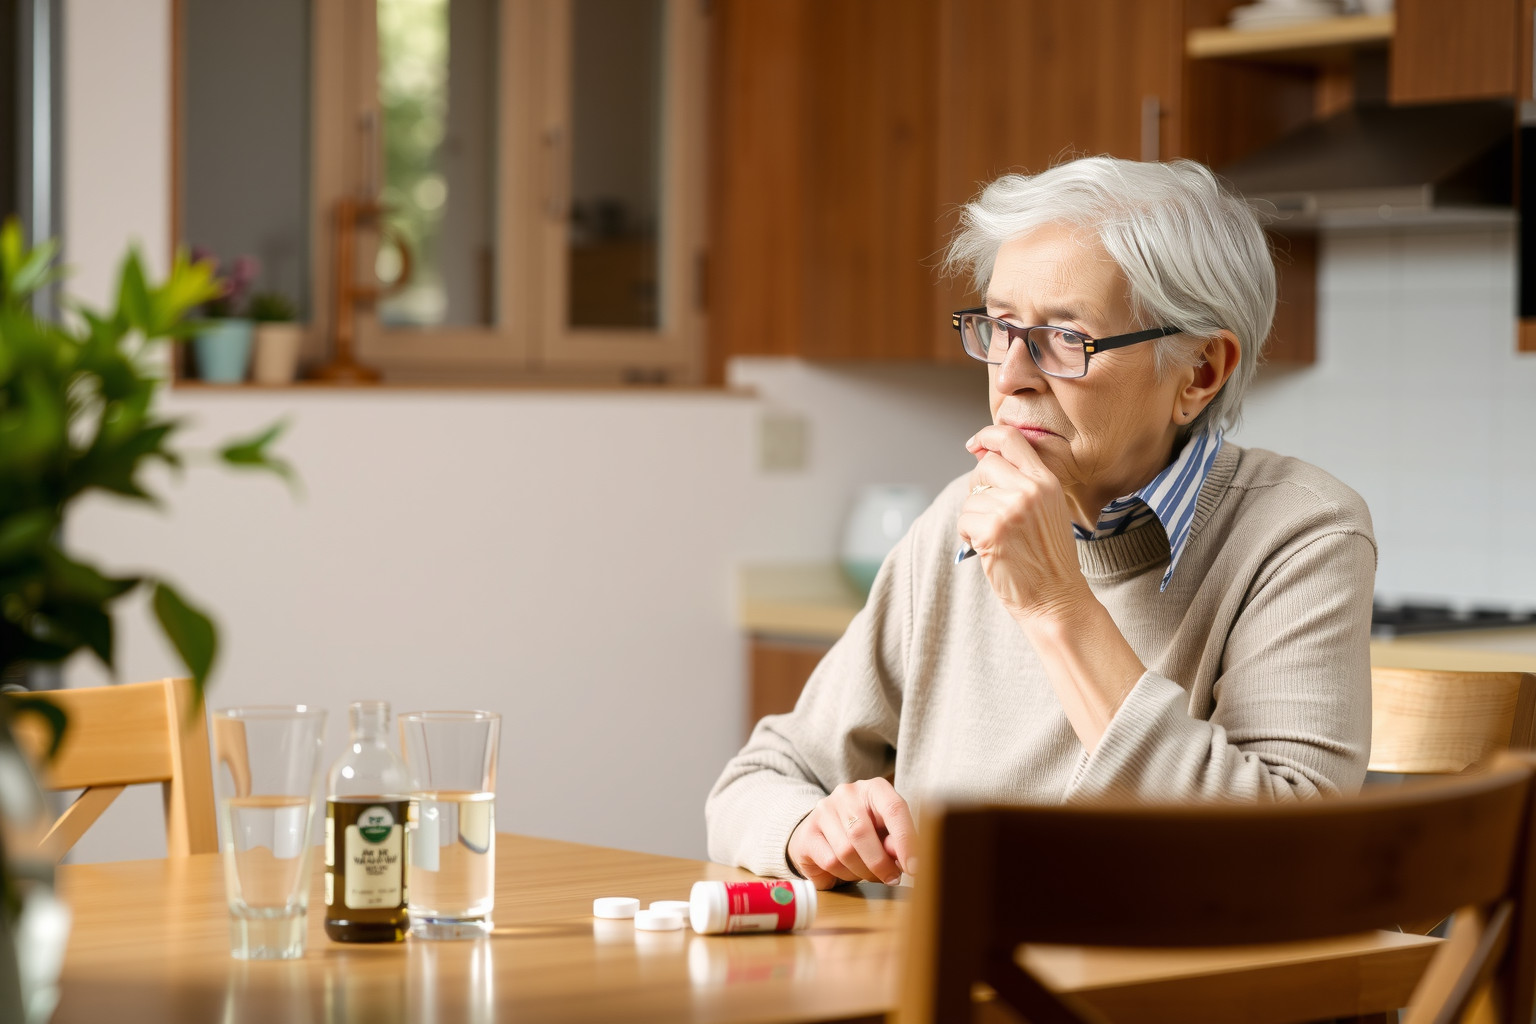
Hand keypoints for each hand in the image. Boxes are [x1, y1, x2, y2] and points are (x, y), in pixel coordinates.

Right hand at [786, 778, 916, 888]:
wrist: (823, 835)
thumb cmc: (864, 835)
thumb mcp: (885, 834)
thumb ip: (895, 843)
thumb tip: (905, 860)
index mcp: (873, 789)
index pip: (894, 809)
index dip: (906, 840)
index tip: (914, 867)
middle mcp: (846, 794)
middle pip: (864, 833)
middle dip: (881, 863)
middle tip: (892, 879)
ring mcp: (823, 811)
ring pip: (846, 851)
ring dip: (863, 872)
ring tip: (870, 874)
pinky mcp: (808, 833)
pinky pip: (831, 861)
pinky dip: (845, 874)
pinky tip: (849, 872)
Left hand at [959, 424, 1090, 618]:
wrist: (1056, 598)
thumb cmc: (1048, 558)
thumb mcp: (1047, 510)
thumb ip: (1022, 483)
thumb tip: (982, 456)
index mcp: (1047, 481)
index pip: (1012, 439)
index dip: (988, 436)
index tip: (975, 443)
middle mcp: (1031, 490)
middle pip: (985, 465)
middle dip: (978, 486)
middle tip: (987, 511)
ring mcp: (1012, 509)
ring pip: (971, 497)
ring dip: (973, 518)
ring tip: (994, 537)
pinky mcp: (993, 530)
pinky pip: (964, 520)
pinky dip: (967, 535)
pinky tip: (986, 548)